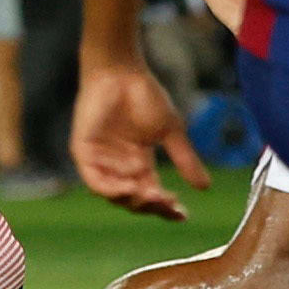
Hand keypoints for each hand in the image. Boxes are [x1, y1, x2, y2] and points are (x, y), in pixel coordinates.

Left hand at [70, 56, 204, 221]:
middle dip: (152, 205)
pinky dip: (112, 188)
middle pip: (134, 199)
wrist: (121, 73)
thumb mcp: (170, 132)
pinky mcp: (83, 153)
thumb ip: (185, 159)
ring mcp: (100, 161)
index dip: (166, 207)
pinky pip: (95, 181)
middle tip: (169, 202)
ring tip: (153, 196)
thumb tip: (205, 188)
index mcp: (138, 164)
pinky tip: (130, 186)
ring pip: (115, 195)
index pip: (152, 194)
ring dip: (134, 199)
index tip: (183, 215)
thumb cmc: (145, 95)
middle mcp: (118, 167)